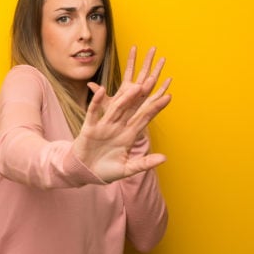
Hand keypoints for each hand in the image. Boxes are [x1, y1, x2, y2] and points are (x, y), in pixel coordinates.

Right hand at [72, 46, 171, 182]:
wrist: (85, 173)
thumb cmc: (107, 171)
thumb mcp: (128, 169)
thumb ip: (145, 163)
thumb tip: (164, 158)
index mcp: (129, 135)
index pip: (145, 118)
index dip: (156, 108)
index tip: (168, 97)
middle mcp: (118, 126)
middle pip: (132, 108)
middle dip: (142, 96)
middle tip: (153, 80)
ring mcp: (104, 126)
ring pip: (116, 108)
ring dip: (125, 98)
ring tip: (135, 86)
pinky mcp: (90, 127)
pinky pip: (93, 112)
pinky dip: (96, 102)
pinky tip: (102, 90)